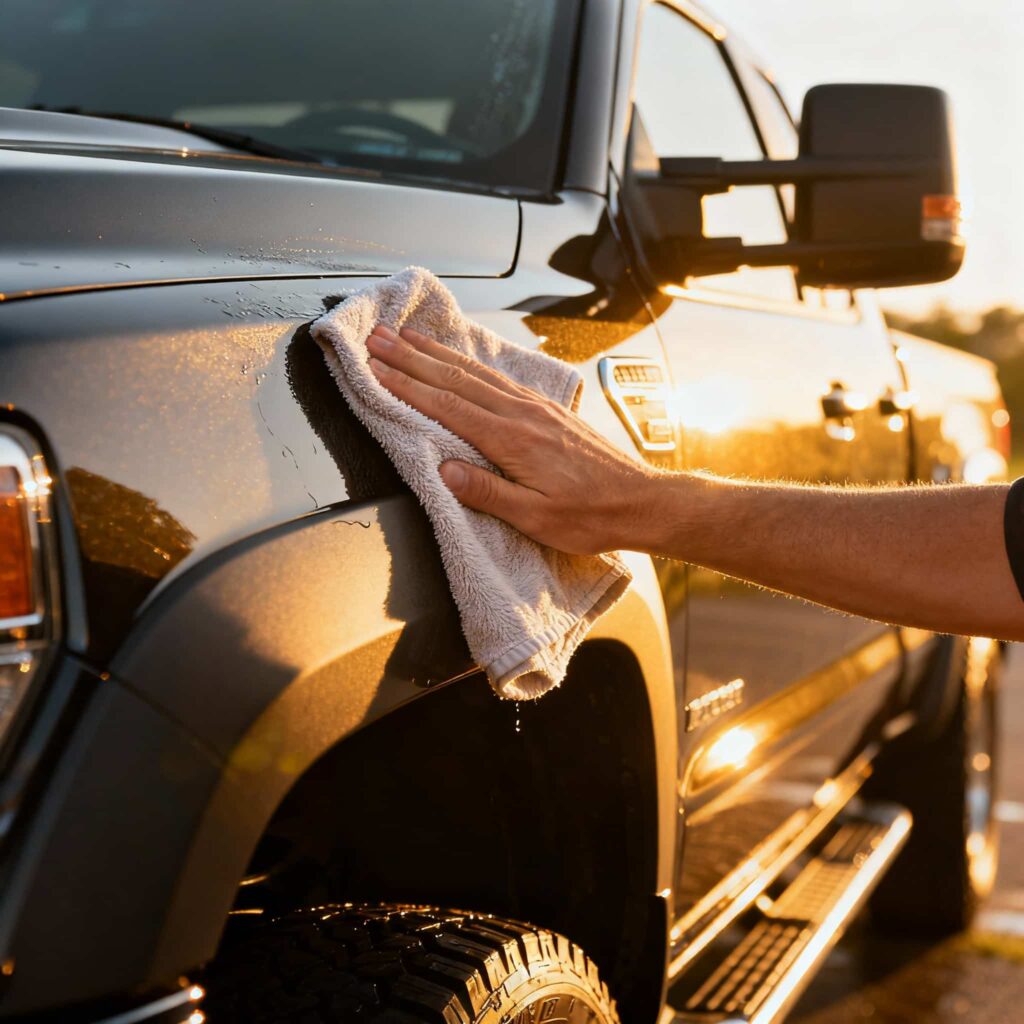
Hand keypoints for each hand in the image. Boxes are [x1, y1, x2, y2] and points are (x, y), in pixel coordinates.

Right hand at [364, 325, 659, 553]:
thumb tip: (444, 471)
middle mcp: (522, 413)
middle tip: (377, 338)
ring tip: (407, 336)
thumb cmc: (590, 515)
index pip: (447, 405)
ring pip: (475, 371)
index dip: (407, 385)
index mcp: (513, 438)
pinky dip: (469, 363)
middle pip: (455, 377)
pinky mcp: (547, 410)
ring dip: (436, 353)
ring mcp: (536, 407)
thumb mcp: (535, 516)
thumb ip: (487, 491)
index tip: (376, 368)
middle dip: (411, 356)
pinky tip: (459, 359)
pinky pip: (498, 377)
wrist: (639, 501)